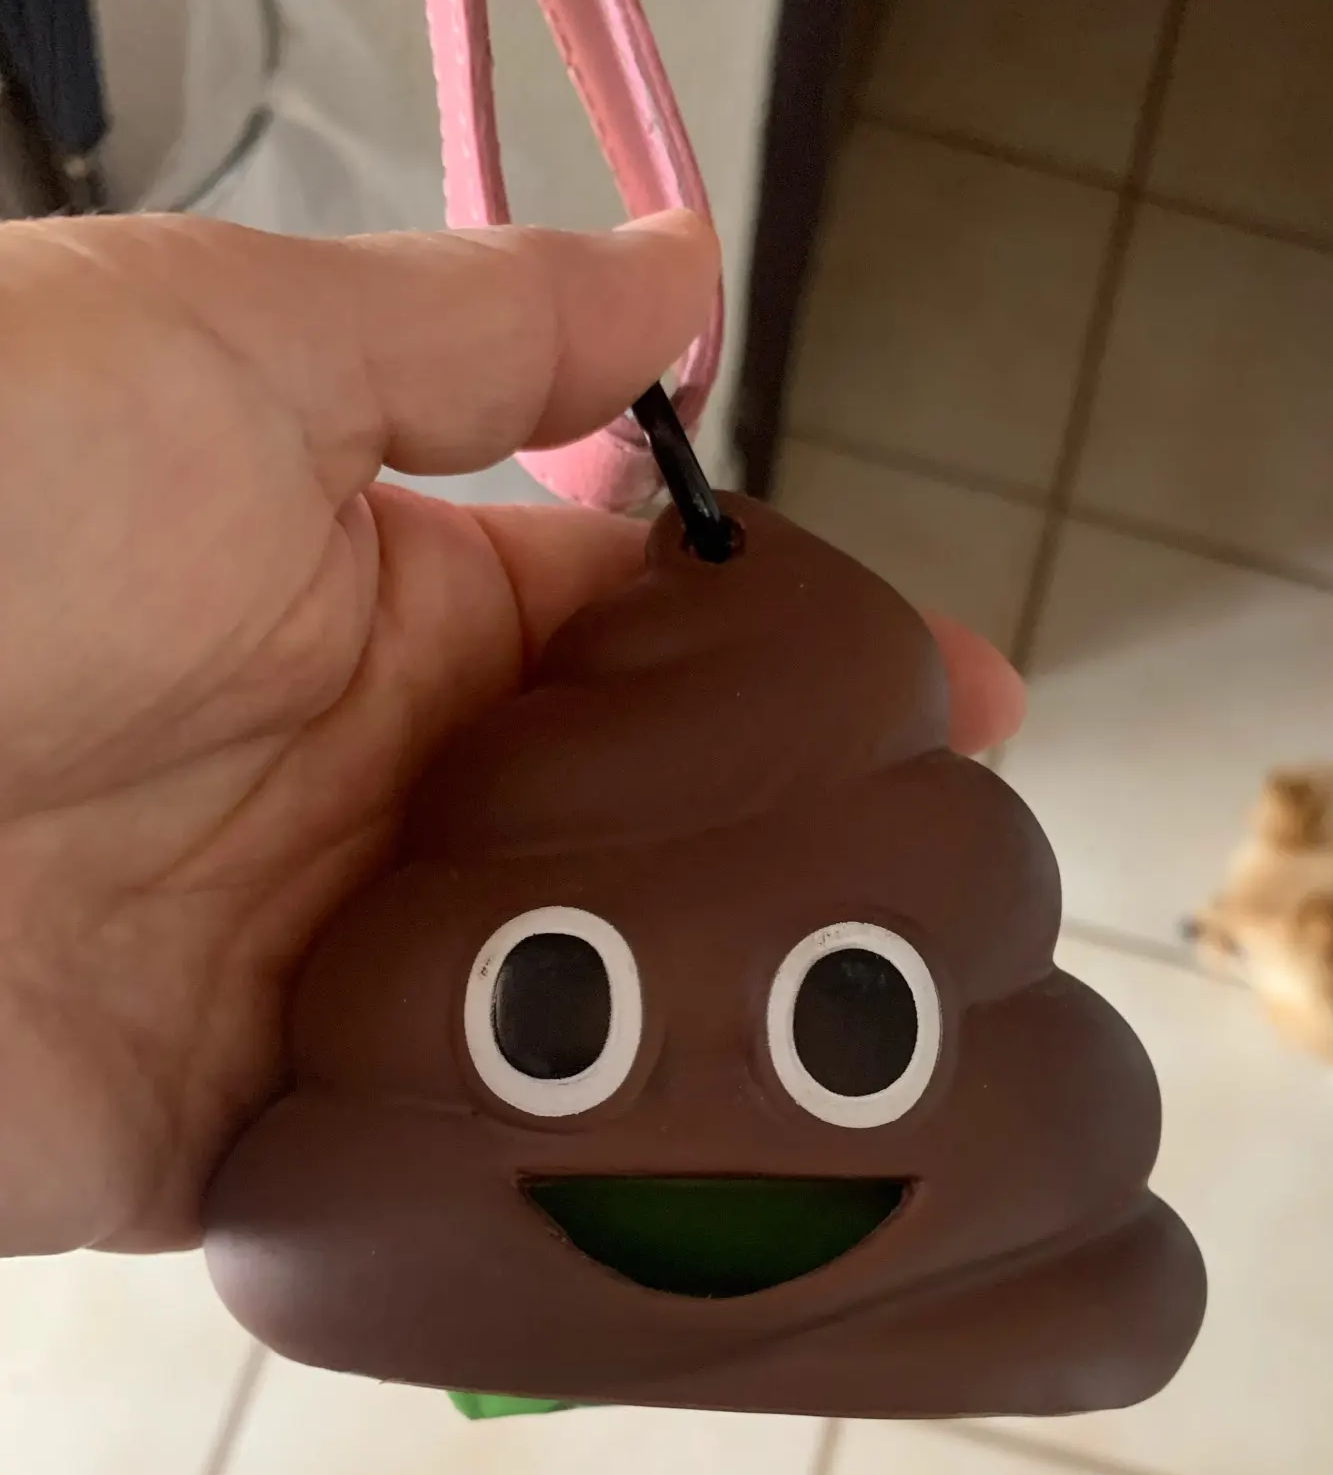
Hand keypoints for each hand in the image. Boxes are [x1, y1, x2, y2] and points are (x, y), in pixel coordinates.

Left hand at [0, 212, 1022, 1255]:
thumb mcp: (224, 354)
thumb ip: (474, 337)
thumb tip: (684, 266)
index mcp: (385, 620)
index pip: (651, 653)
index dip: (811, 675)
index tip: (966, 716)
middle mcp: (370, 809)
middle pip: (632, 861)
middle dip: (788, 890)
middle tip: (958, 934)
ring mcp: (317, 989)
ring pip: (561, 1038)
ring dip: (695, 1059)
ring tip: (882, 1088)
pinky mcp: (238, 1154)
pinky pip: (435, 1190)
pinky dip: (552, 1195)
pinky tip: (697, 1208)